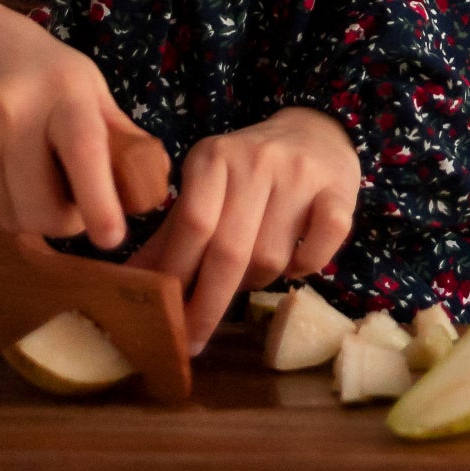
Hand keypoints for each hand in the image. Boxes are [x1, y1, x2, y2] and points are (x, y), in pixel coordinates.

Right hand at [0, 0, 171, 252]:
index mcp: (62, 89)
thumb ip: (114, 131)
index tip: (111, 238)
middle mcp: (11, 111)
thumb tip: (150, 187)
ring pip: (8, 216)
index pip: (83, 150)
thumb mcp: (81, 80)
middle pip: (40, 206)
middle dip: (62, 222)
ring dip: (27, 216)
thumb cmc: (26, 62)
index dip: (99, 199)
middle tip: (72, 207)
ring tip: (31, 181)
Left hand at [132, 109, 361, 351]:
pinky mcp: (340, 192)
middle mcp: (256, 161)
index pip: (191, 227)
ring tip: (251, 273)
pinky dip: (305, 268)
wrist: (315, 131)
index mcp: (213, 157)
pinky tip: (295, 263)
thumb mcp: (207, 188)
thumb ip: (172, 234)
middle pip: (229, 249)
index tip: (164, 320)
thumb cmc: (251, 169)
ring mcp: (301, 176)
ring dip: (256, 281)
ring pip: (271, 257)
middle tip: (193, 339)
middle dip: (208, 303)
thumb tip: (129, 282)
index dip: (176, 277)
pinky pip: (319, 251)